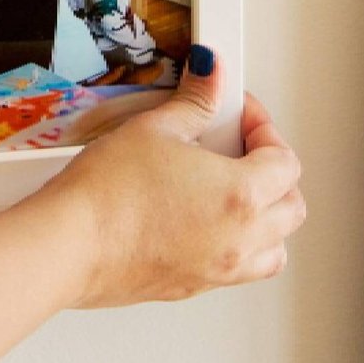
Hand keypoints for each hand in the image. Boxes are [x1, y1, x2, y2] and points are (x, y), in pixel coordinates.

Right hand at [47, 50, 305, 307]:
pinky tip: (203, 221)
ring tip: (232, 191)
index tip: (239, 115)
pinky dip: (239, 246)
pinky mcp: (194, 287)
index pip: (285, 162)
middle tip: (242, 148)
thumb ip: (194, 102)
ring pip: (275, 250)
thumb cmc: (109, 193)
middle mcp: (240, 239)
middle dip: (276, 174)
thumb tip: (211, 75)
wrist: (72, 245)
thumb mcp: (154, 128)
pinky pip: (239, 270)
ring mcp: (219, 270)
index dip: (265, 129)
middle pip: (291, 208)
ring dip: (267, 219)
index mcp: (240, 195)